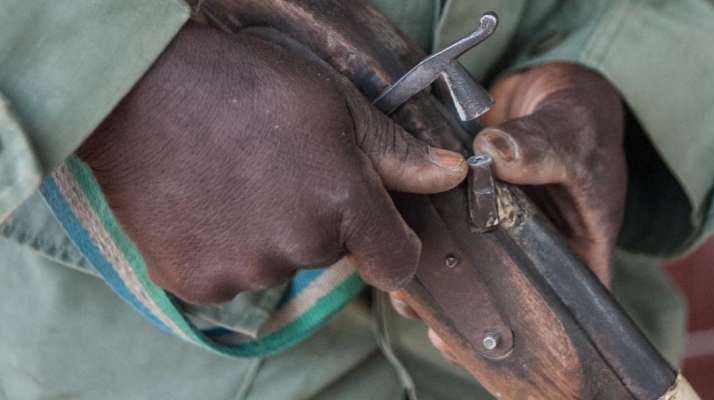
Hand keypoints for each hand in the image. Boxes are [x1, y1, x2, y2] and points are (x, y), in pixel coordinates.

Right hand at [76, 22, 467, 304]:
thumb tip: (449, 175)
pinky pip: (227, 277)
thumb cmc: (243, 86)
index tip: (370, 226)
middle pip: (329, 254)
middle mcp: (299, 246)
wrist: (138, 89)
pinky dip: (220, 249)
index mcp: (343, 204)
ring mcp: (244, 269)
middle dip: (315, 222)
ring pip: (275, 264)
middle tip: (278, 171)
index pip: (395, 264)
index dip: (388, 245)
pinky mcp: (196, 282)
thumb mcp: (335, 105)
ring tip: (233, 179)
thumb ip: (396, 154)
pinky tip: (204, 202)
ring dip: (263, 235)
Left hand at [391, 62, 626, 363]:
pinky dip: (421, 241)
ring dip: (438, 283)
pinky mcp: (467, 208)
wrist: (550, 91)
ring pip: (470, 270)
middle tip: (434, 322)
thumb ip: (541, 146)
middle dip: (469, 314)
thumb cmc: (582, 119)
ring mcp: (499, 232)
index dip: (530, 330)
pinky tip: (395, 246)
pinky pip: (445, 232)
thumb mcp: (572, 132)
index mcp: (577, 248)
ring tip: (408, 293)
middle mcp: (535, 250)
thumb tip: (496, 152)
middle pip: (506, 298)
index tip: (488, 342)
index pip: (562, 306)